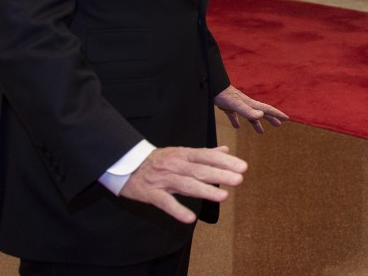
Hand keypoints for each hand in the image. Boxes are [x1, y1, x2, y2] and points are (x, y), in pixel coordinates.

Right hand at [119, 146, 245, 223]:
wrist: (124, 164)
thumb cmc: (158, 160)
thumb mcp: (181, 153)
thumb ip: (204, 153)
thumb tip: (225, 149)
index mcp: (184, 155)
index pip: (208, 157)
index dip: (225, 161)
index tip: (243, 166)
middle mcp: (176, 165)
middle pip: (200, 170)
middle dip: (220, 175)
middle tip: (239, 179)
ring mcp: (163, 179)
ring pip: (186, 185)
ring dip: (205, 191)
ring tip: (223, 196)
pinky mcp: (151, 193)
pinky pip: (165, 202)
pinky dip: (177, 210)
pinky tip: (190, 218)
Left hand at [214, 85, 288, 133]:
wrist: (212, 87)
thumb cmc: (223, 95)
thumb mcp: (236, 105)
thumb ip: (248, 111)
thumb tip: (261, 116)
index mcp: (250, 104)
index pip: (267, 110)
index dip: (277, 114)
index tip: (286, 118)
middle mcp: (246, 104)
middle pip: (261, 112)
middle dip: (271, 118)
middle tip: (279, 124)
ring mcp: (237, 105)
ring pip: (250, 116)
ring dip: (256, 123)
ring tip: (261, 132)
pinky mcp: (228, 107)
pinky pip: (235, 116)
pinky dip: (237, 121)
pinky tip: (236, 126)